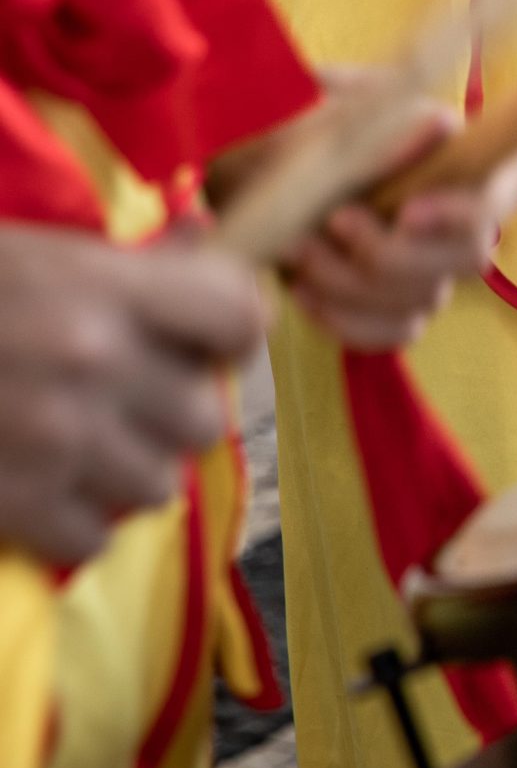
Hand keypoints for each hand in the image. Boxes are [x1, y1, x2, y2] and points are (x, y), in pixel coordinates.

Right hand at [0, 226, 266, 563]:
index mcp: (104, 286)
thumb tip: (204, 231)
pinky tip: (37, 489)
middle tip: (122, 402)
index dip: (227, 334)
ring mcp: (55, 439)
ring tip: (75, 446)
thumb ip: (129, 257)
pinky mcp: (11, 504)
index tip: (199, 343)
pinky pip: (95, 536)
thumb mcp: (37, 249)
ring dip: (124, 472)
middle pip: (205, 417)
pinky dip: (72, 523)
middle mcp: (94, 362)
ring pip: (159, 484)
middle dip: (169, 414)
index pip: (241, 317)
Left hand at [265, 76, 516, 350]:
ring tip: (297, 250)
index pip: (508, 191)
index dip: (468, 212)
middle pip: (470, 257)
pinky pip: (395, 332)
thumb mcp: (333, 114)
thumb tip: (441, 126)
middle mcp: (458, 220)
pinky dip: (347, 320)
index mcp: (461, 160)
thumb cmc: (296, 133)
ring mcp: (430, 268)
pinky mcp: (395, 306)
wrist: (242, 180)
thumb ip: (381, 122)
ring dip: (354, 283)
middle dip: (395, 252)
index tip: (407, 213)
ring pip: (426, 299)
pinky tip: (304, 293)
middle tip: (334, 222)